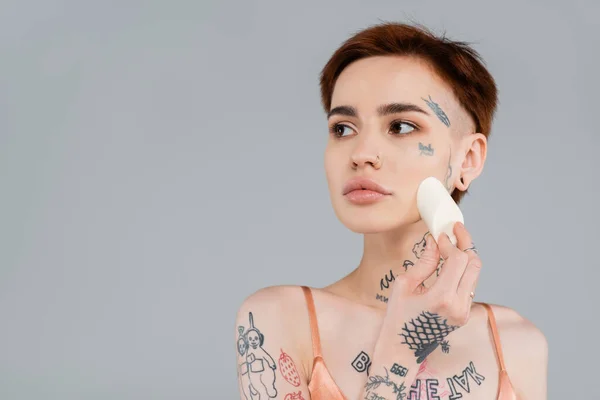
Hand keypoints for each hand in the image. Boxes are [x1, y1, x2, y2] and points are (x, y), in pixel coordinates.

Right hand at [385, 222, 481, 361]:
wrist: (402, 350)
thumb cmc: (397, 318)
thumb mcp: (404, 286)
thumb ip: (424, 262)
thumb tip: (435, 241)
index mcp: (441, 298)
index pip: (457, 260)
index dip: (450, 243)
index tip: (439, 234)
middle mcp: (458, 305)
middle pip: (474, 264)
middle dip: (465, 243)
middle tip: (455, 230)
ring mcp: (464, 312)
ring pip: (476, 274)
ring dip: (466, 256)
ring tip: (453, 243)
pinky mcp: (464, 314)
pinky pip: (470, 285)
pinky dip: (463, 270)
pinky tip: (450, 262)